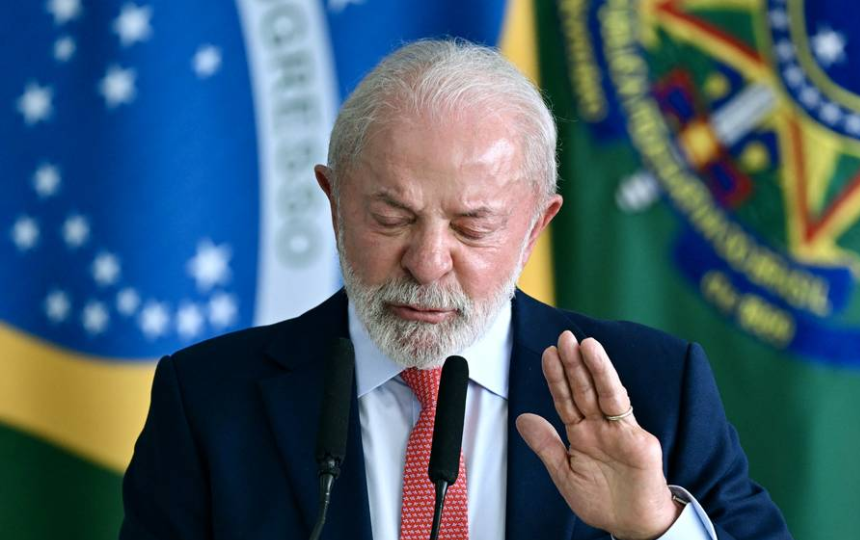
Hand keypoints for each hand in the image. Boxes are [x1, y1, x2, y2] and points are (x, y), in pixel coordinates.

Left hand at [516, 331, 680, 539]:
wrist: (633, 525)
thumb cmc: (602, 501)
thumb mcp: (565, 474)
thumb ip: (546, 445)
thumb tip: (523, 418)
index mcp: (582, 433)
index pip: (565, 398)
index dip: (556, 377)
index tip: (548, 353)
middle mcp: (599, 426)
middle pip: (584, 389)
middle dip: (574, 363)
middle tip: (564, 337)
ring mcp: (619, 431)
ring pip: (604, 393)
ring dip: (596, 368)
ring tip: (586, 344)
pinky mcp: (637, 440)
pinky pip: (623, 412)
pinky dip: (613, 392)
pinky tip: (603, 374)